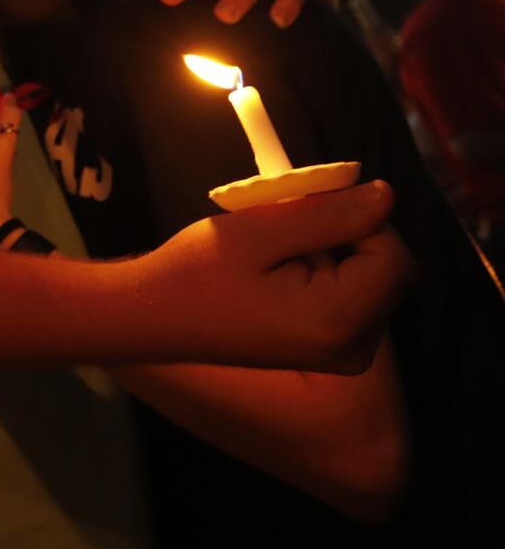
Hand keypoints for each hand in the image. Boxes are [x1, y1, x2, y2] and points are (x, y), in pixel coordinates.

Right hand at [131, 181, 412, 372]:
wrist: (155, 317)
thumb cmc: (196, 273)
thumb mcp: (259, 231)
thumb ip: (328, 214)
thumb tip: (386, 194)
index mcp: (338, 323)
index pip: (393, 256)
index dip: (361, 218)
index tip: (309, 204)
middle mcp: (353, 349)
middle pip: (389, 270)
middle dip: (348, 234)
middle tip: (286, 223)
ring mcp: (344, 354)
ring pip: (372, 279)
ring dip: (334, 249)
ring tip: (274, 247)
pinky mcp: (331, 350)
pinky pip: (355, 296)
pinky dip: (327, 270)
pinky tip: (280, 268)